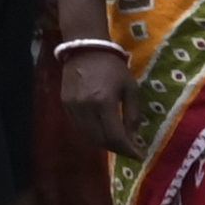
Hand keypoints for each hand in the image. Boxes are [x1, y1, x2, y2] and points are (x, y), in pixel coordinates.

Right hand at [53, 40, 136, 163]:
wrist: (85, 48)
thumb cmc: (113, 67)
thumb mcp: (131, 89)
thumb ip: (133, 115)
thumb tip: (134, 139)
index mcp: (104, 102)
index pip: (115, 136)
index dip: (128, 150)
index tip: (140, 157)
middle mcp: (85, 107)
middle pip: (101, 140)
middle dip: (118, 149)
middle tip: (131, 151)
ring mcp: (72, 106)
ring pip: (88, 136)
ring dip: (105, 144)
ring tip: (118, 144)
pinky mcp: (64, 104)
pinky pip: (78, 127)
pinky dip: (92, 135)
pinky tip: (102, 134)